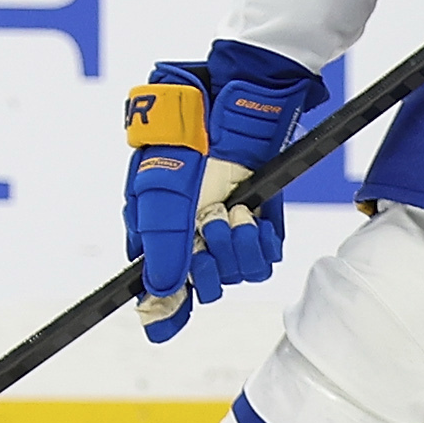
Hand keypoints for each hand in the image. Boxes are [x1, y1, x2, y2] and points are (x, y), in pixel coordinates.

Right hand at [122, 49, 326, 339]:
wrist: (233, 110)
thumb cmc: (186, 144)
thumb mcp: (161, 193)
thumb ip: (162, 244)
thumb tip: (163, 291)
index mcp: (158, 238)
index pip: (159, 295)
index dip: (165, 311)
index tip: (171, 313)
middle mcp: (192, 242)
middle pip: (205, 288)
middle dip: (211, 262)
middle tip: (210, 224)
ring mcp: (226, 235)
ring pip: (237, 275)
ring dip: (238, 245)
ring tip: (234, 210)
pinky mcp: (259, 226)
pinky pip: (265, 259)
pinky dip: (261, 242)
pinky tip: (254, 216)